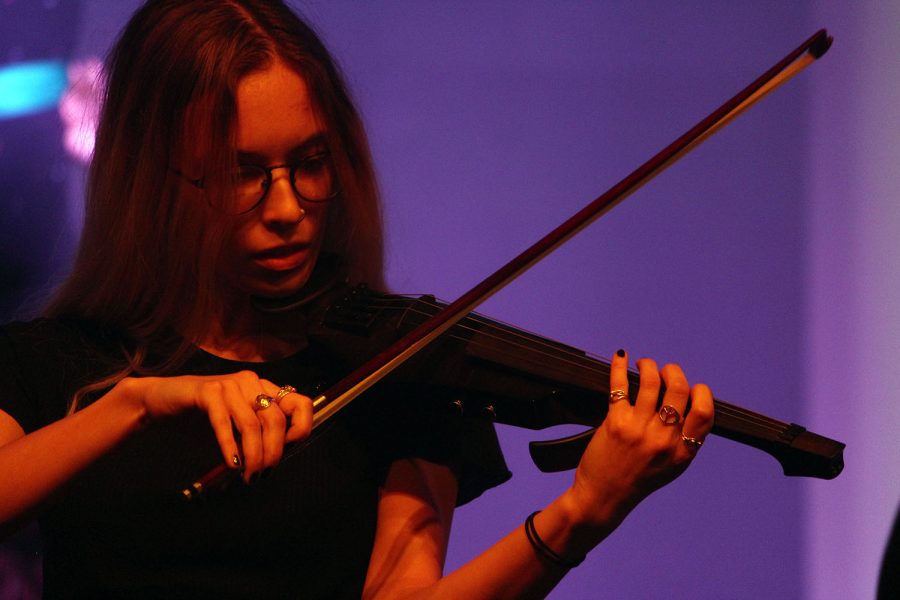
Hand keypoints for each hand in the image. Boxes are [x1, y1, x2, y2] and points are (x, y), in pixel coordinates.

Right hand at [118, 372, 313, 481]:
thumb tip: (275, 460)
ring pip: (252, 425)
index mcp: (264, 388)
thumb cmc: (203, 417)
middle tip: (261, 475)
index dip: (302, 428)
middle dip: (273, 453)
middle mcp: (251, 382)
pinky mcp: (207, 391)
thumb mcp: (237, 427)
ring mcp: (230, 385)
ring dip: (253, 456)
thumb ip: (257, 436)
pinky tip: (232, 464)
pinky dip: (230, 447)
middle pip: (276, 420)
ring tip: (248, 476)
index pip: (300, 403)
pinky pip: (224, 422)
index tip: (290, 450)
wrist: (163, 401)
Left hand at [568, 350, 713, 527]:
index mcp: (682, 452)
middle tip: (665, 371)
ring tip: (644, 365)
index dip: (701, 393)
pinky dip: (620, 366)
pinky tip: (621, 357)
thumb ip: (683, 440)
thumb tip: (689, 405)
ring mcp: (639, 429)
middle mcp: (663, 440)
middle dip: (673, 371)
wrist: (604, 498)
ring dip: (649, 365)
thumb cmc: (637, 480)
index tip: (692, 387)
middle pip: (679, 389)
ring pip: (651, 381)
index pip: (704, 413)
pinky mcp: (615, 423)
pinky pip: (619, 385)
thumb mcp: (671, 467)